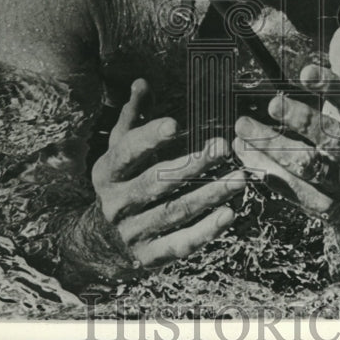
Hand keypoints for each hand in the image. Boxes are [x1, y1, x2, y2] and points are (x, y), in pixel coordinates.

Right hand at [91, 79, 246, 270]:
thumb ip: (133, 116)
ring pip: (175, 211)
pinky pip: (180, 244)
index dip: (149, 137)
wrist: (98, 241)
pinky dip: (205, 231)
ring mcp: (132, 232)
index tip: (176, 123)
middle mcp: (117, 202)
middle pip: (157, 182)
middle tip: (225, 146)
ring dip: (209, 194)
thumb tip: (142, 82)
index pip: (127, 152)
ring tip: (240, 178)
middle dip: (193, 164)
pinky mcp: (149, 256)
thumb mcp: (120, 148)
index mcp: (108, 171)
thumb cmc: (122, 180)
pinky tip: (230, 214)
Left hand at [233, 25, 339, 215]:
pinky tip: (242, 149)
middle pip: (332, 137)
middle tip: (272, 101)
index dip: (331, 86)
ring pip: (308, 166)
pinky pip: (290, 188)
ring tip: (242, 125)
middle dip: (302, 120)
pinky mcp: (321, 203)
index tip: (305, 72)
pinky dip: (265, 168)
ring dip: (273, 145)